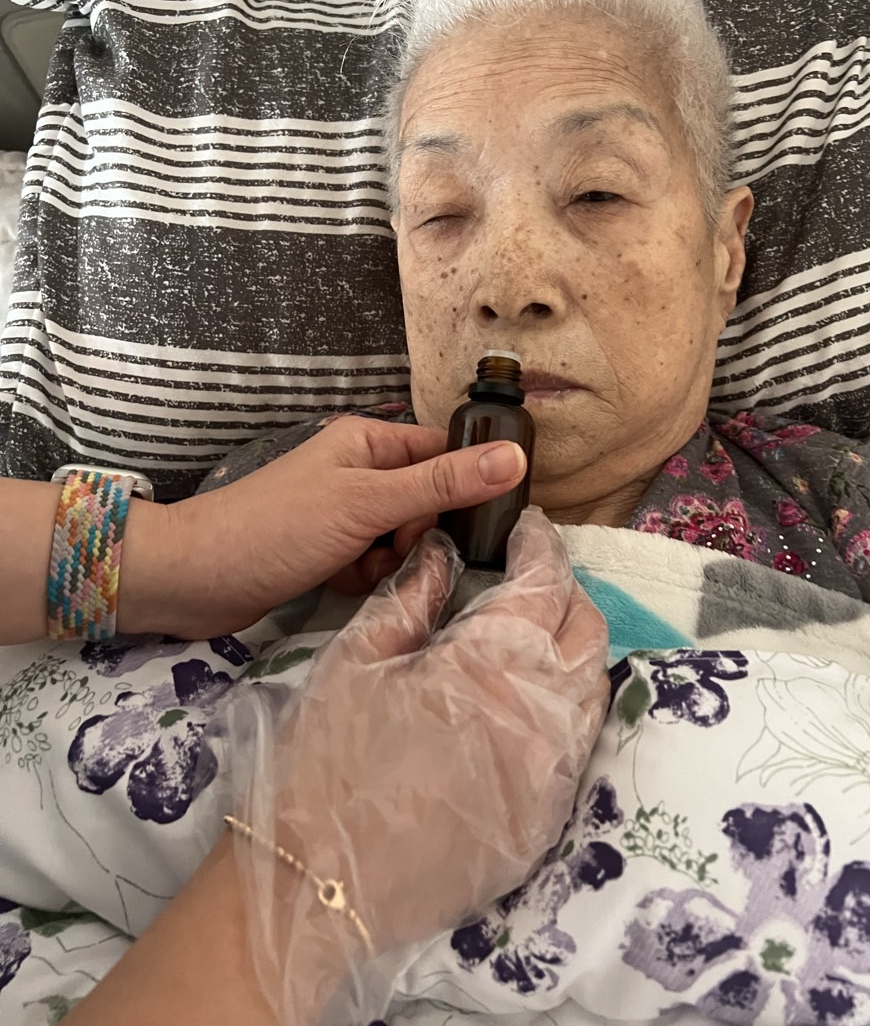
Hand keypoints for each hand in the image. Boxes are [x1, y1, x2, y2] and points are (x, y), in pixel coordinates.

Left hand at [124, 416, 526, 638]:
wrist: (196, 579)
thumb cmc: (280, 528)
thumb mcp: (369, 502)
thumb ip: (443, 483)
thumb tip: (517, 455)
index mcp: (369, 441)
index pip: (444, 454)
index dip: (466, 486)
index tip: (480, 524)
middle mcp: (359, 470)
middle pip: (428, 502)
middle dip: (420, 534)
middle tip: (395, 550)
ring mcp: (342, 512)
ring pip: (403, 538)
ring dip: (391, 561)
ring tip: (360, 570)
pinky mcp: (327, 550)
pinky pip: (374, 562)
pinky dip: (365, 576)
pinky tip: (340, 584)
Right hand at [224, 507, 609, 1025]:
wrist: (316, 889)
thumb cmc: (325, 762)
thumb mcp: (356, 659)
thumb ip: (411, 596)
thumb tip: (443, 551)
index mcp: (494, 661)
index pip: (546, 581)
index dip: (541, 544)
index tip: (527, 528)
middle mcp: (545, 712)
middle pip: (586, 630)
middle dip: (563, 593)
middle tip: (524, 583)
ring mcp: (555, 772)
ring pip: (592, 688)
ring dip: (569, 652)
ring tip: (527, 641)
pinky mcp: (549, 820)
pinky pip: (578, 746)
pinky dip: (564, 710)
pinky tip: (523, 707)